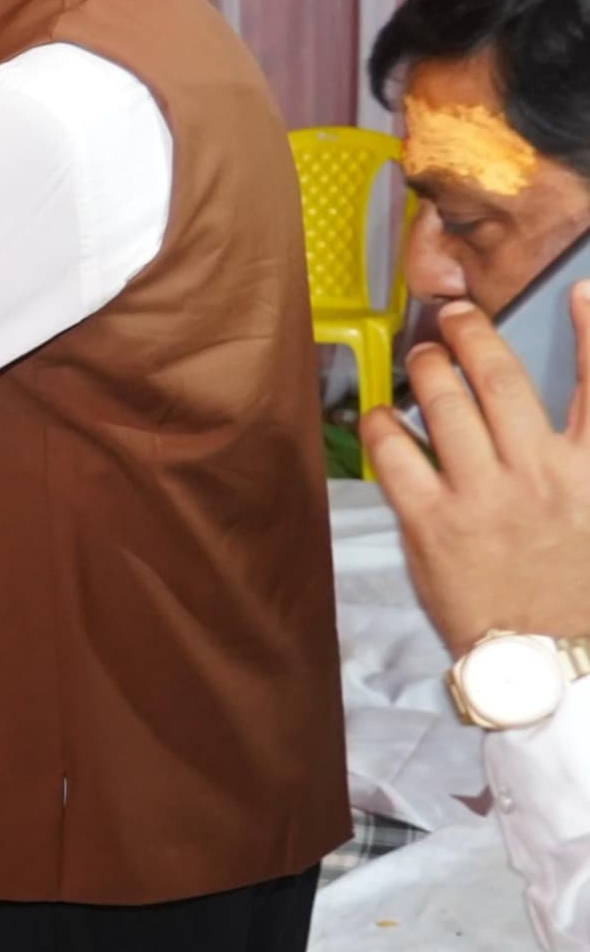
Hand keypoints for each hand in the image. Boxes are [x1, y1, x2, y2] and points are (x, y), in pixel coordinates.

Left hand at [363, 288, 589, 651]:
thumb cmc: (575, 593)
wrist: (545, 662)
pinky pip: (397, 456)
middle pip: (502, 384)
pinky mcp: (432, 524)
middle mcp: (539, 476)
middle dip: (476, 338)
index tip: (581, 290)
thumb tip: (561, 434)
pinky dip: (385, 426)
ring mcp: (483, 497)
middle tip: (457, 316)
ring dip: (428, 370)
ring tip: (421, 354)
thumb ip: (584, 466)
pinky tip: (381, 414)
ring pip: (446, 407)